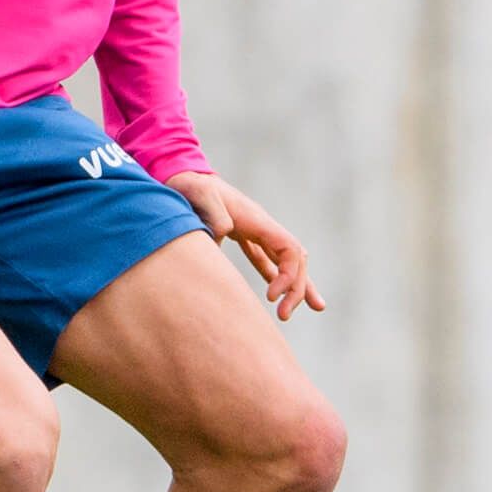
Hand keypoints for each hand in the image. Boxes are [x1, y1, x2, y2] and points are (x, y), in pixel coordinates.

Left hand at [170, 172, 328, 321]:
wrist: (181, 175)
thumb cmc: (189, 186)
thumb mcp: (199, 195)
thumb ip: (213, 213)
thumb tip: (226, 232)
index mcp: (257, 219)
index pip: (290, 249)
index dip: (288, 274)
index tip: (271, 296)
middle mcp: (262, 225)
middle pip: (294, 258)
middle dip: (297, 287)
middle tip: (283, 316)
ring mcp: (254, 230)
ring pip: (286, 259)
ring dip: (296, 284)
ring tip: (310, 308)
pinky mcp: (243, 234)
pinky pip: (266, 258)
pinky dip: (274, 276)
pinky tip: (275, 293)